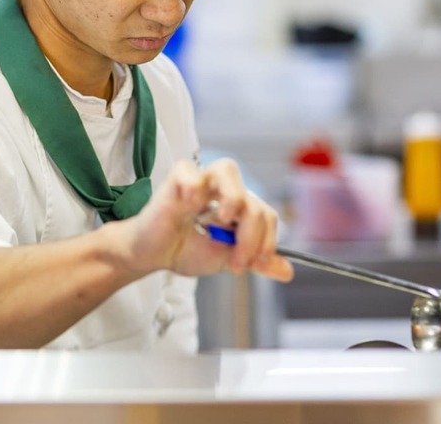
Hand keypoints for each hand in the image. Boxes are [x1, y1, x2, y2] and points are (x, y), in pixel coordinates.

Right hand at [114, 159, 293, 281]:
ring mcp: (198, 180)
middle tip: (235, 262)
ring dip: (232, 199)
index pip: (265, 213)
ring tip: (221, 222)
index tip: (252, 265)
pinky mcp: (175, 180)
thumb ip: (255, 261)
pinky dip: (193, 188)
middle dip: (251, 236)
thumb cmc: (184, 250)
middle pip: (253, 199)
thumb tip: (287, 271)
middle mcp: (221, 189)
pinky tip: (189, 208)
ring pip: (228, 169)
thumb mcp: (226, 259)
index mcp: (237, 205)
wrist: (152, 256)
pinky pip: (190, 172)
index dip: (266, 240)